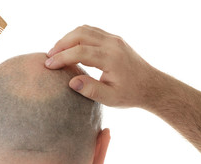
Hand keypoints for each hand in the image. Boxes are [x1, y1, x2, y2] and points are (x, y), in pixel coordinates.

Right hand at [45, 25, 160, 107]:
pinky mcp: (114, 39)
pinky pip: (91, 31)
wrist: (152, 86)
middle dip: (61, 44)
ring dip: (68, 38)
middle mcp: (112, 44)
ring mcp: (114, 39)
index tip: (48, 65)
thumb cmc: (131, 94)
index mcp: (111, 58)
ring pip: (85, 29)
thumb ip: (91, 90)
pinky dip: (77, 37)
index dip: (61, 57)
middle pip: (80, 34)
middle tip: (49, 56)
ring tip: (56, 51)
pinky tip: (70, 48)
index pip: (79, 51)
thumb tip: (72, 82)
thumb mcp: (111, 98)